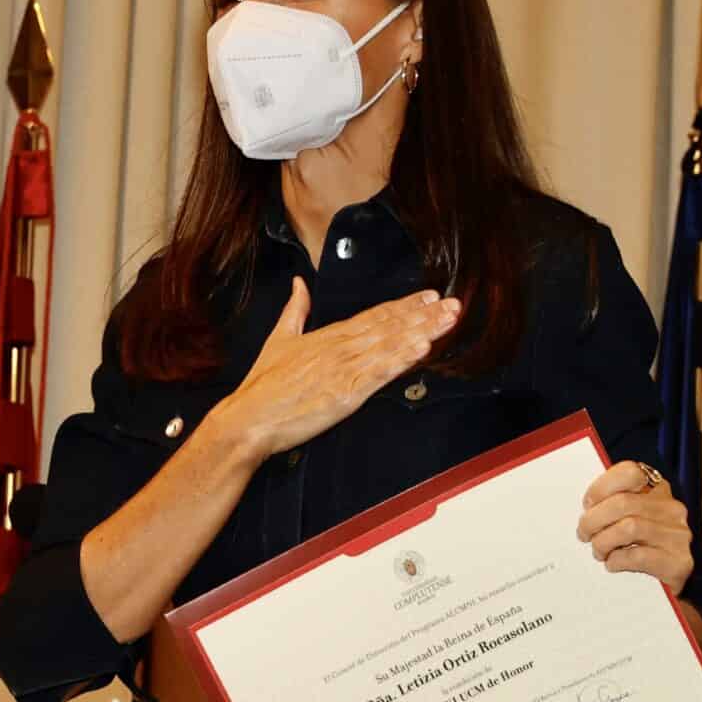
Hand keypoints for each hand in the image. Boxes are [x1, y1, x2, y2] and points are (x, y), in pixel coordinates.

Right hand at [214, 279, 460, 458]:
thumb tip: (300, 283)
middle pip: (389, 326)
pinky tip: (422, 349)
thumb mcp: (278, 338)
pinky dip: (402, 359)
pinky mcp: (345, 393)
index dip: (404, 305)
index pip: (373, 315)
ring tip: (447, 321)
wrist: (249, 418)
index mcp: (327, 335)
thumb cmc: (262, 385)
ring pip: (390, 346)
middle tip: (452, 304)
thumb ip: (295, 309)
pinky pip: (379, 373)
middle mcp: (339, 348)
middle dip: (423, 315)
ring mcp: (344, 369)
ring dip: (422, 332)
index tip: (428, 297)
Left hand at [577, 462, 693, 594]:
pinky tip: (613, 564)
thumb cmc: (643, 550)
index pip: (631, 471)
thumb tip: (585, 507)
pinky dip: (617, 560)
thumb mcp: (630, 520)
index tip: (588, 503)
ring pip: (629, 527)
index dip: (602, 485)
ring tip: (598, 551)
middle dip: (594, 519)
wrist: (669, 589)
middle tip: (584, 534)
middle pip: (623, 503)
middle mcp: (671, 509)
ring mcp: (678, 535)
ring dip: (604, 541)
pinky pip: (638, 556)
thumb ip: (613, 506)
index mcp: (658, 492)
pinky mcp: (678, 563)